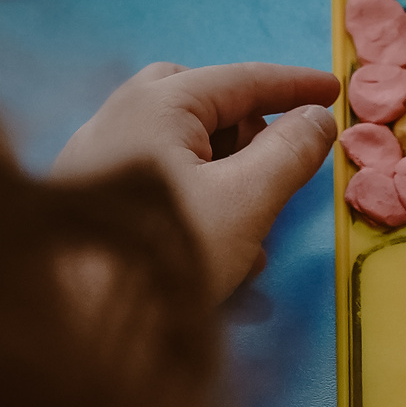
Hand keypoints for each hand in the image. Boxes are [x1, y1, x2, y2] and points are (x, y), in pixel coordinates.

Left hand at [53, 62, 339, 301]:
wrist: (71, 328)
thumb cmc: (165, 256)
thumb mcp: (247, 201)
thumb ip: (290, 152)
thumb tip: (317, 118)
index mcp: (157, 106)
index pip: (242, 79)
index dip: (295, 85)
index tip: (335, 91)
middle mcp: (117, 118)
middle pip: (201, 101)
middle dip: (249, 128)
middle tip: (281, 158)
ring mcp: (96, 159)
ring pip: (180, 144)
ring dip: (228, 173)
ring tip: (255, 228)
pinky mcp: (90, 201)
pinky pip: (158, 179)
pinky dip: (199, 198)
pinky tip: (220, 251)